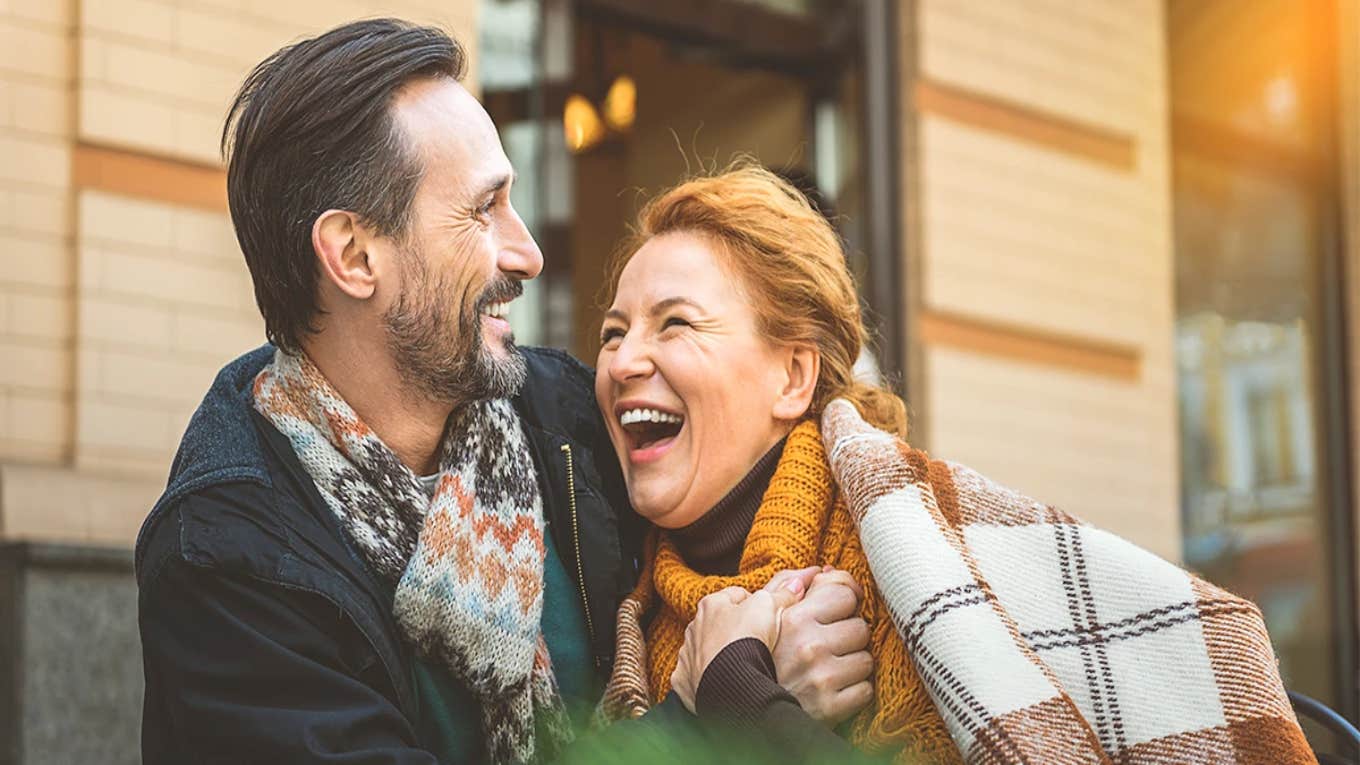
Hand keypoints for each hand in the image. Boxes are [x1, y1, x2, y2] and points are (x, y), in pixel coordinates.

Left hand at [670, 577, 807, 712]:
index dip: (757, 603)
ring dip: (721, 652)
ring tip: (743, 663)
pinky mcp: (685, 679)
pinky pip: (697, 674)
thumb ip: (781, 594)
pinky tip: (724, 680)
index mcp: (711, 604)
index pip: (737, 595)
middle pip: (720, 622)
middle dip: (737, 628)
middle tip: (759, 640)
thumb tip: (796, 584)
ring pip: (707, 648)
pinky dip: (709, 676)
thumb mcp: (769, 608)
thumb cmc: (746, 640)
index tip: (769, 615)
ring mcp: (688, 654)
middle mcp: (694, 626)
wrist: (729, 685)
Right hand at [770, 567, 873, 724]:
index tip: (840, 610)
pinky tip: (833, 690)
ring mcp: (821, 677)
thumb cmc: (757, 657)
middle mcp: (809, 645)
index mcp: (793, 617)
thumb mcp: (761, 615)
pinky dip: (853, 692)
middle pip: (861, 627)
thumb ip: (788, 585)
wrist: (743, 708)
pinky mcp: (830, 707)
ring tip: (829, 668)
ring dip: (852, 665)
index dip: (844, 601)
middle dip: (848, 636)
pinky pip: (865, 691)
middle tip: (828, 646)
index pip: (844, 593)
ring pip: (866, 659)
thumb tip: (823, 569)